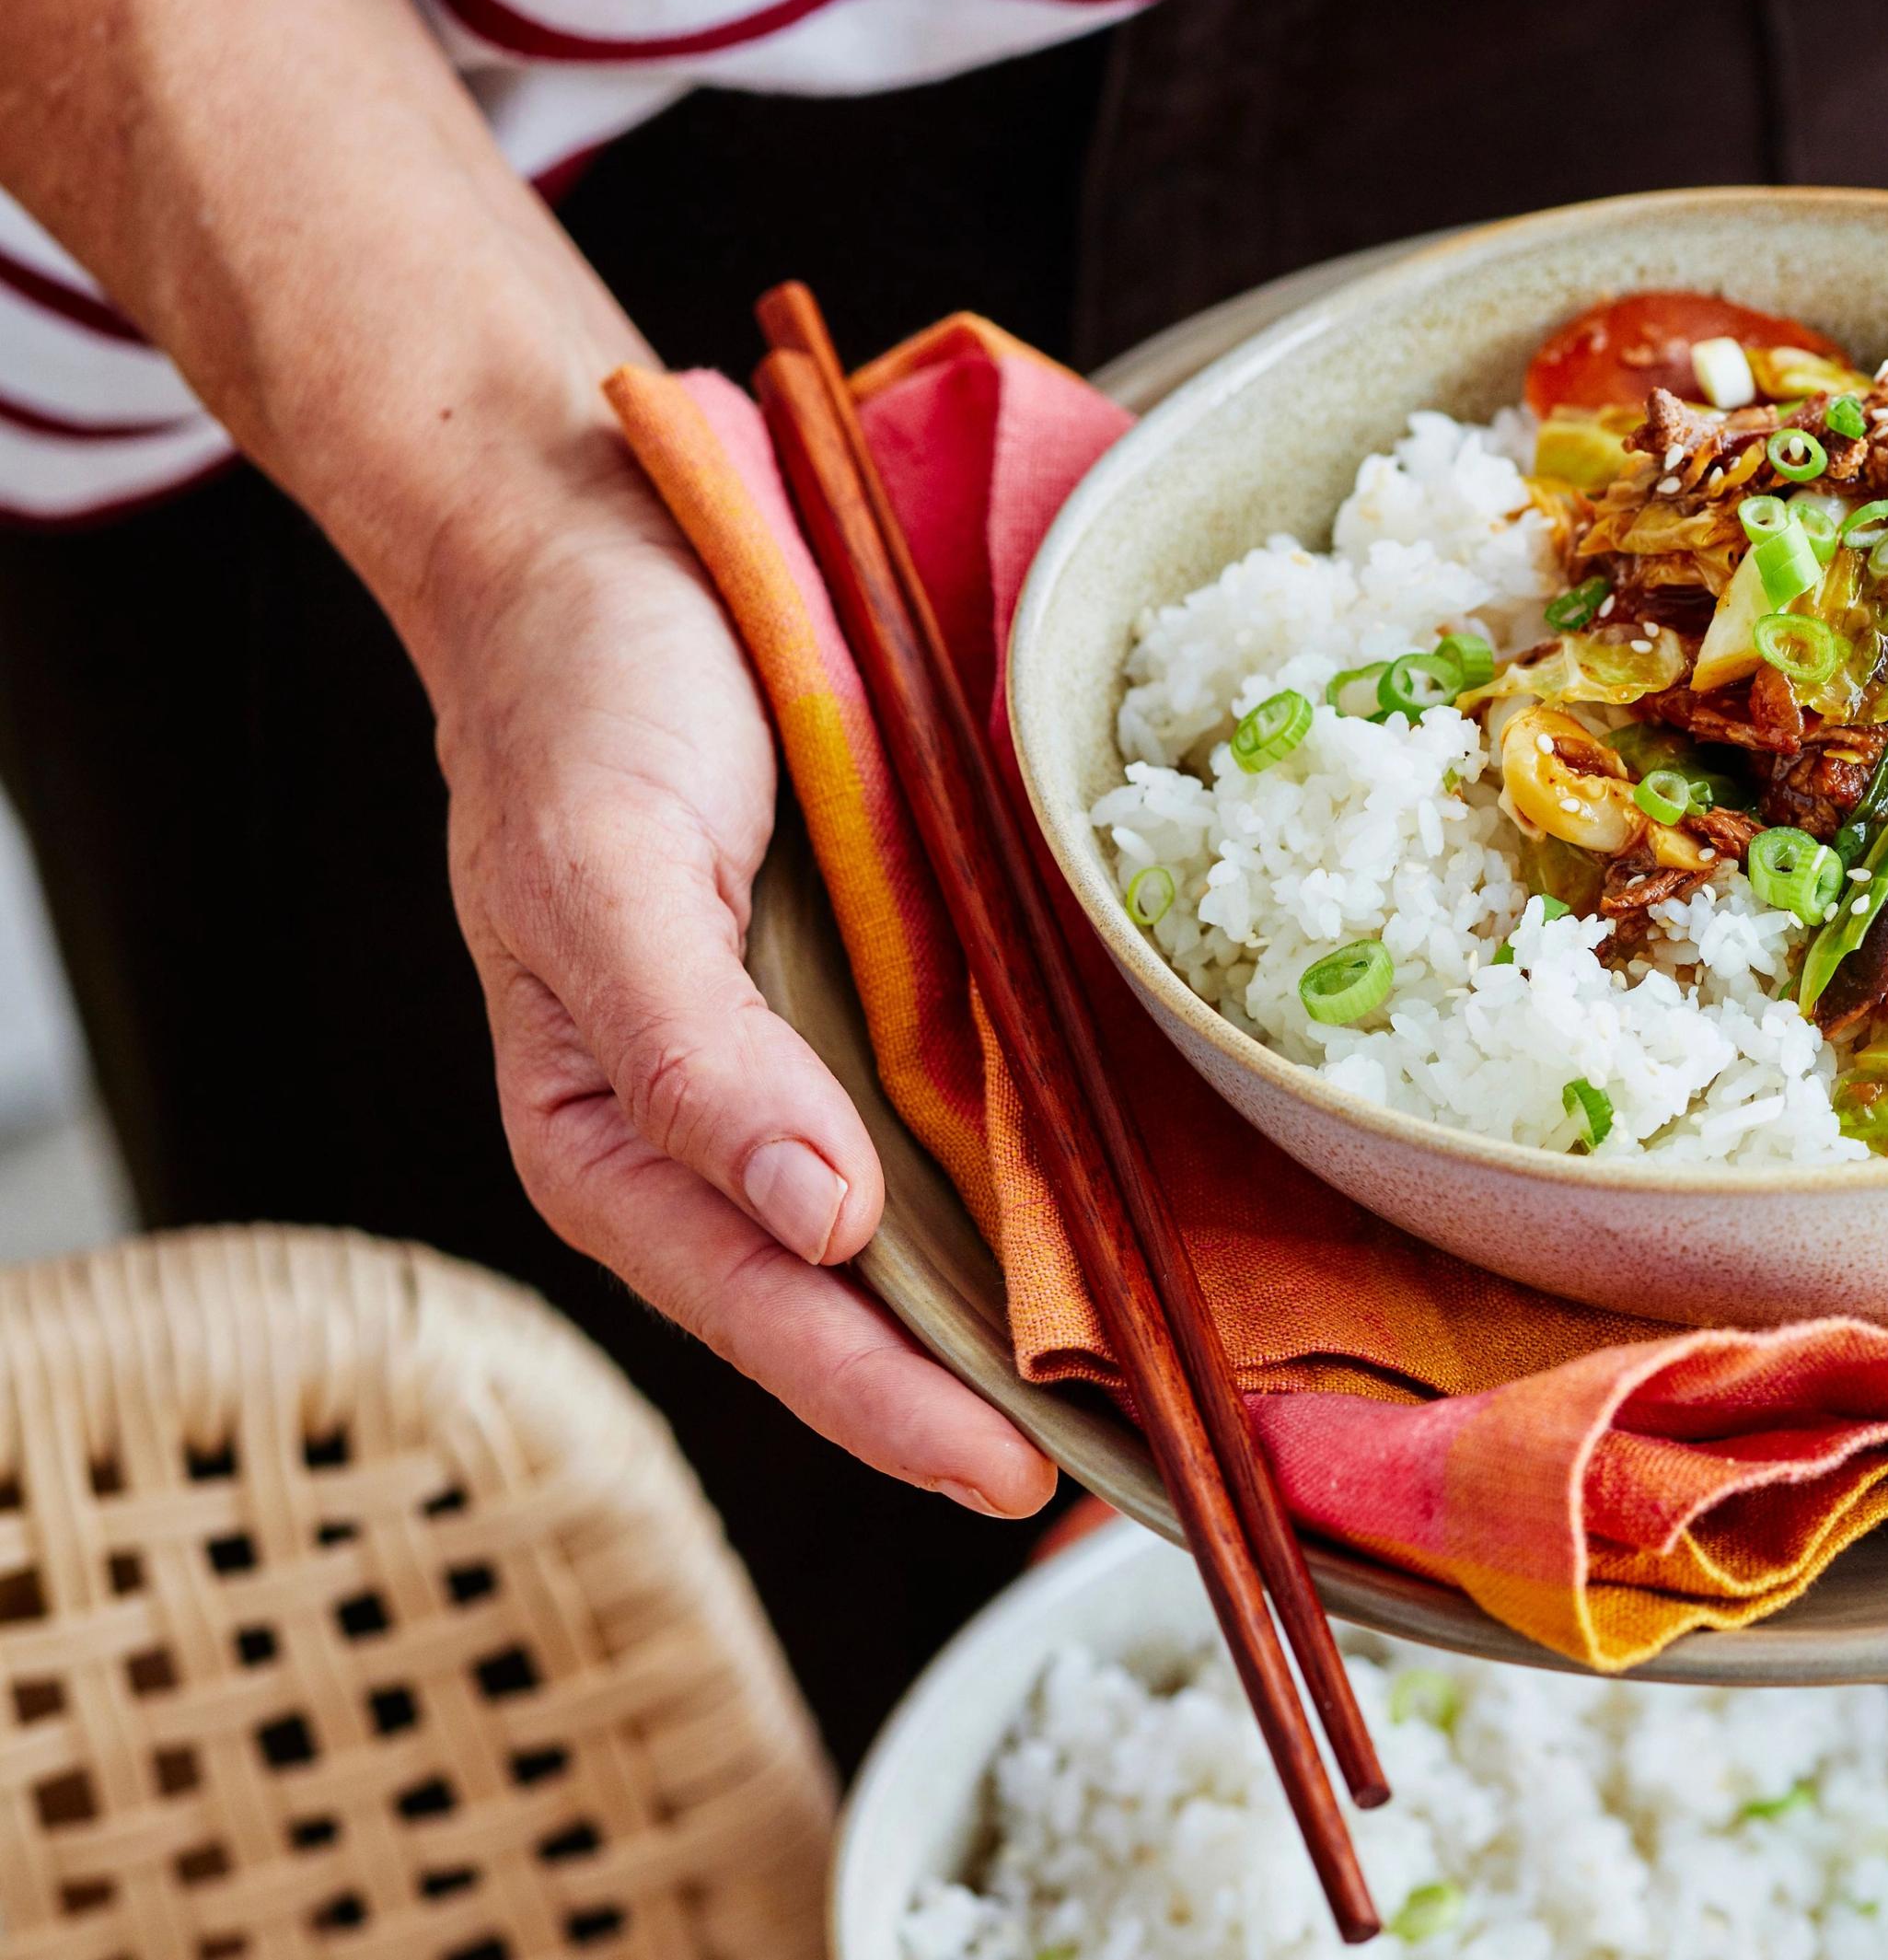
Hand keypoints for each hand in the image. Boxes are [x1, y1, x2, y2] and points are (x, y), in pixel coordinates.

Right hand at [421, 478, 1058, 1515]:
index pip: (768, 1313)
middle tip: (1141, 1477)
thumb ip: (686, 1052)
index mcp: (615, 1140)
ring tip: (1165, 1396)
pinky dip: (1045, 1182)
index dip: (890, 1407)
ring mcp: (811, 1072)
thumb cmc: (580, 708)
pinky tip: (1138, 1221)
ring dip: (1033, 1318)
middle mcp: (722, 1135)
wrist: (606, 553)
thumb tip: (806, 1221)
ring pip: (929, 1236)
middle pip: (863, 1311)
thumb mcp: (602, 870)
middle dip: (985, 1404)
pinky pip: (971, 1119)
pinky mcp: (885, 997)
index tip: (1011, 1475)